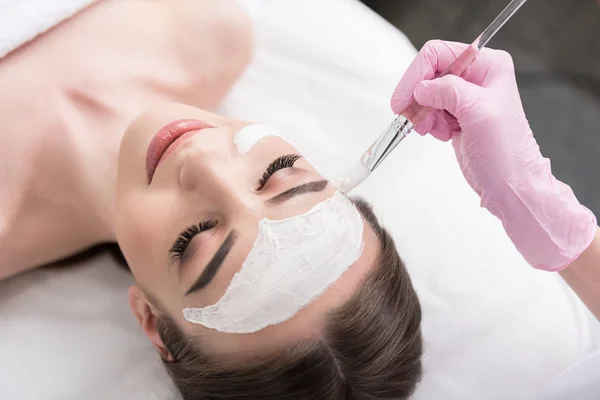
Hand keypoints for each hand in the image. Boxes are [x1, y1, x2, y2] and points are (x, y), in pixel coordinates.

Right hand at [391, 40, 596, 270]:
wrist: (509, 185)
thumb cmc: (504, 152)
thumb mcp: (479, 113)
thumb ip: (448, 91)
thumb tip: (420, 88)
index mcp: (488, 65)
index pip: (438, 54)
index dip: (417, 75)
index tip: (403, 100)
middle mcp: (476, 77)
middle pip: (428, 74)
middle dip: (418, 98)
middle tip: (414, 119)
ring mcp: (464, 97)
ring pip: (424, 94)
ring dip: (423, 114)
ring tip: (436, 131)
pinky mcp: (455, 116)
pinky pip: (428, 111)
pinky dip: (427, 123)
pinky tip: (442, 135)